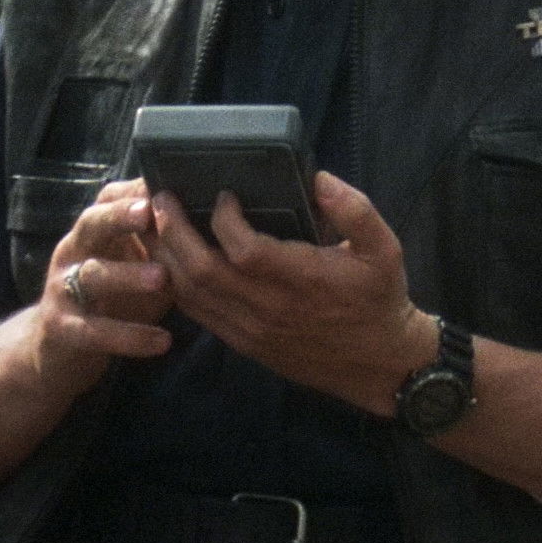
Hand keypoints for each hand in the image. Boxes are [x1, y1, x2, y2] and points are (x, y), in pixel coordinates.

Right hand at [31, 178, 173, 390]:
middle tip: (148, 214)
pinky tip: (162, 341)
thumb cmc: (115, 295)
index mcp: (96, 230)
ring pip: (92, 275)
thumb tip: (221, 217)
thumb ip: (165, 241)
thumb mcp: (139, 262)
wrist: (60, 347)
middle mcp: (74, 250)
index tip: (165, 183)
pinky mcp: (61, 326)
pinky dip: (128, 336)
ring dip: (127, 275)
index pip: (110, 198)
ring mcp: (63, 287)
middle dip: (119, 216)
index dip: (134, 191)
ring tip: (162, 278)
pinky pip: (94, 330)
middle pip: (92, 223)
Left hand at [149, 170, 437, 415]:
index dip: (224, 219)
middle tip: (162, 200)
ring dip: (167, 257)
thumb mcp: (386, 248)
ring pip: (193, 294)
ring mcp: (253, 329)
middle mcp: (271, 308)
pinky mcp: (244, 343)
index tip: (223, 195)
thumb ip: (355, 210)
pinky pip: (199, 314)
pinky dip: (178, 285)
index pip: (245, 250)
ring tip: (156, 225)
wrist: (378, 363)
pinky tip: (172, 262)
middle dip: (175, 231)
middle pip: (203, 271)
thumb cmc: (380, 299)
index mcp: (305, 281)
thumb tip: (319, 179)